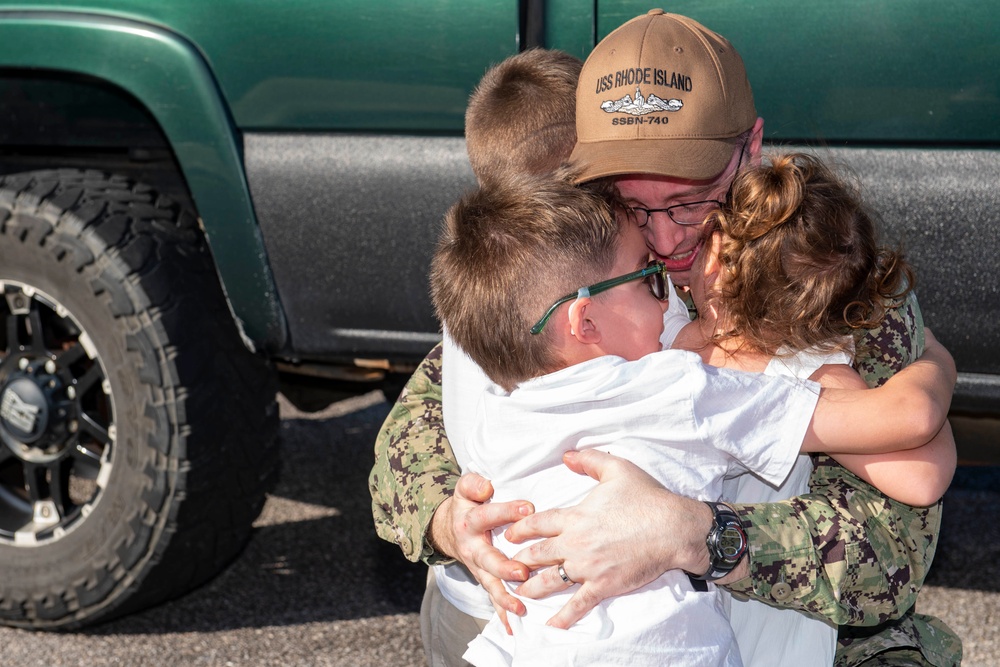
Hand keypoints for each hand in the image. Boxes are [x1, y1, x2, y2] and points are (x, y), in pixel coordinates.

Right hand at [429, 472, 534, 624]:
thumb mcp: (464, 488)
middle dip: (504, 567)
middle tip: (522, 572)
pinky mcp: (484, 580)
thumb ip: (473, 484)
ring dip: (505, 598)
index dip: (507, 511)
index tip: (529, 508)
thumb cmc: (467, 505)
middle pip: (487, 559)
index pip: (488, 515)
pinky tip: (515, 628)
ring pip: (491, 584)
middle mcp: (472, 548)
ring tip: (521, 608)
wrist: (449, 529)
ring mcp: (478, 568)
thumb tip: (486, 487)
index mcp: (470, 522)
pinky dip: (503, 615)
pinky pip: (493, 598)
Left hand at [504, 449, 712, 628]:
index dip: (520, 529)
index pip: (537, 524)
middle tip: (504, 566)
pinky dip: (563, 617)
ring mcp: (588, 567)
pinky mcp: (603, 586)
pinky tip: (551, 625)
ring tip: (518, 592)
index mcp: (574, 517)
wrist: (672, 529)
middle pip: (537, 555)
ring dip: (531, 587)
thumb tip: (566, 455)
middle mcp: (575, 544)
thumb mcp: (617, 469)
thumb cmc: (646, 498)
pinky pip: (578, 604)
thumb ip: (589, 460)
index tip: (509, 535)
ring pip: (550, 581)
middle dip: (518, 561)